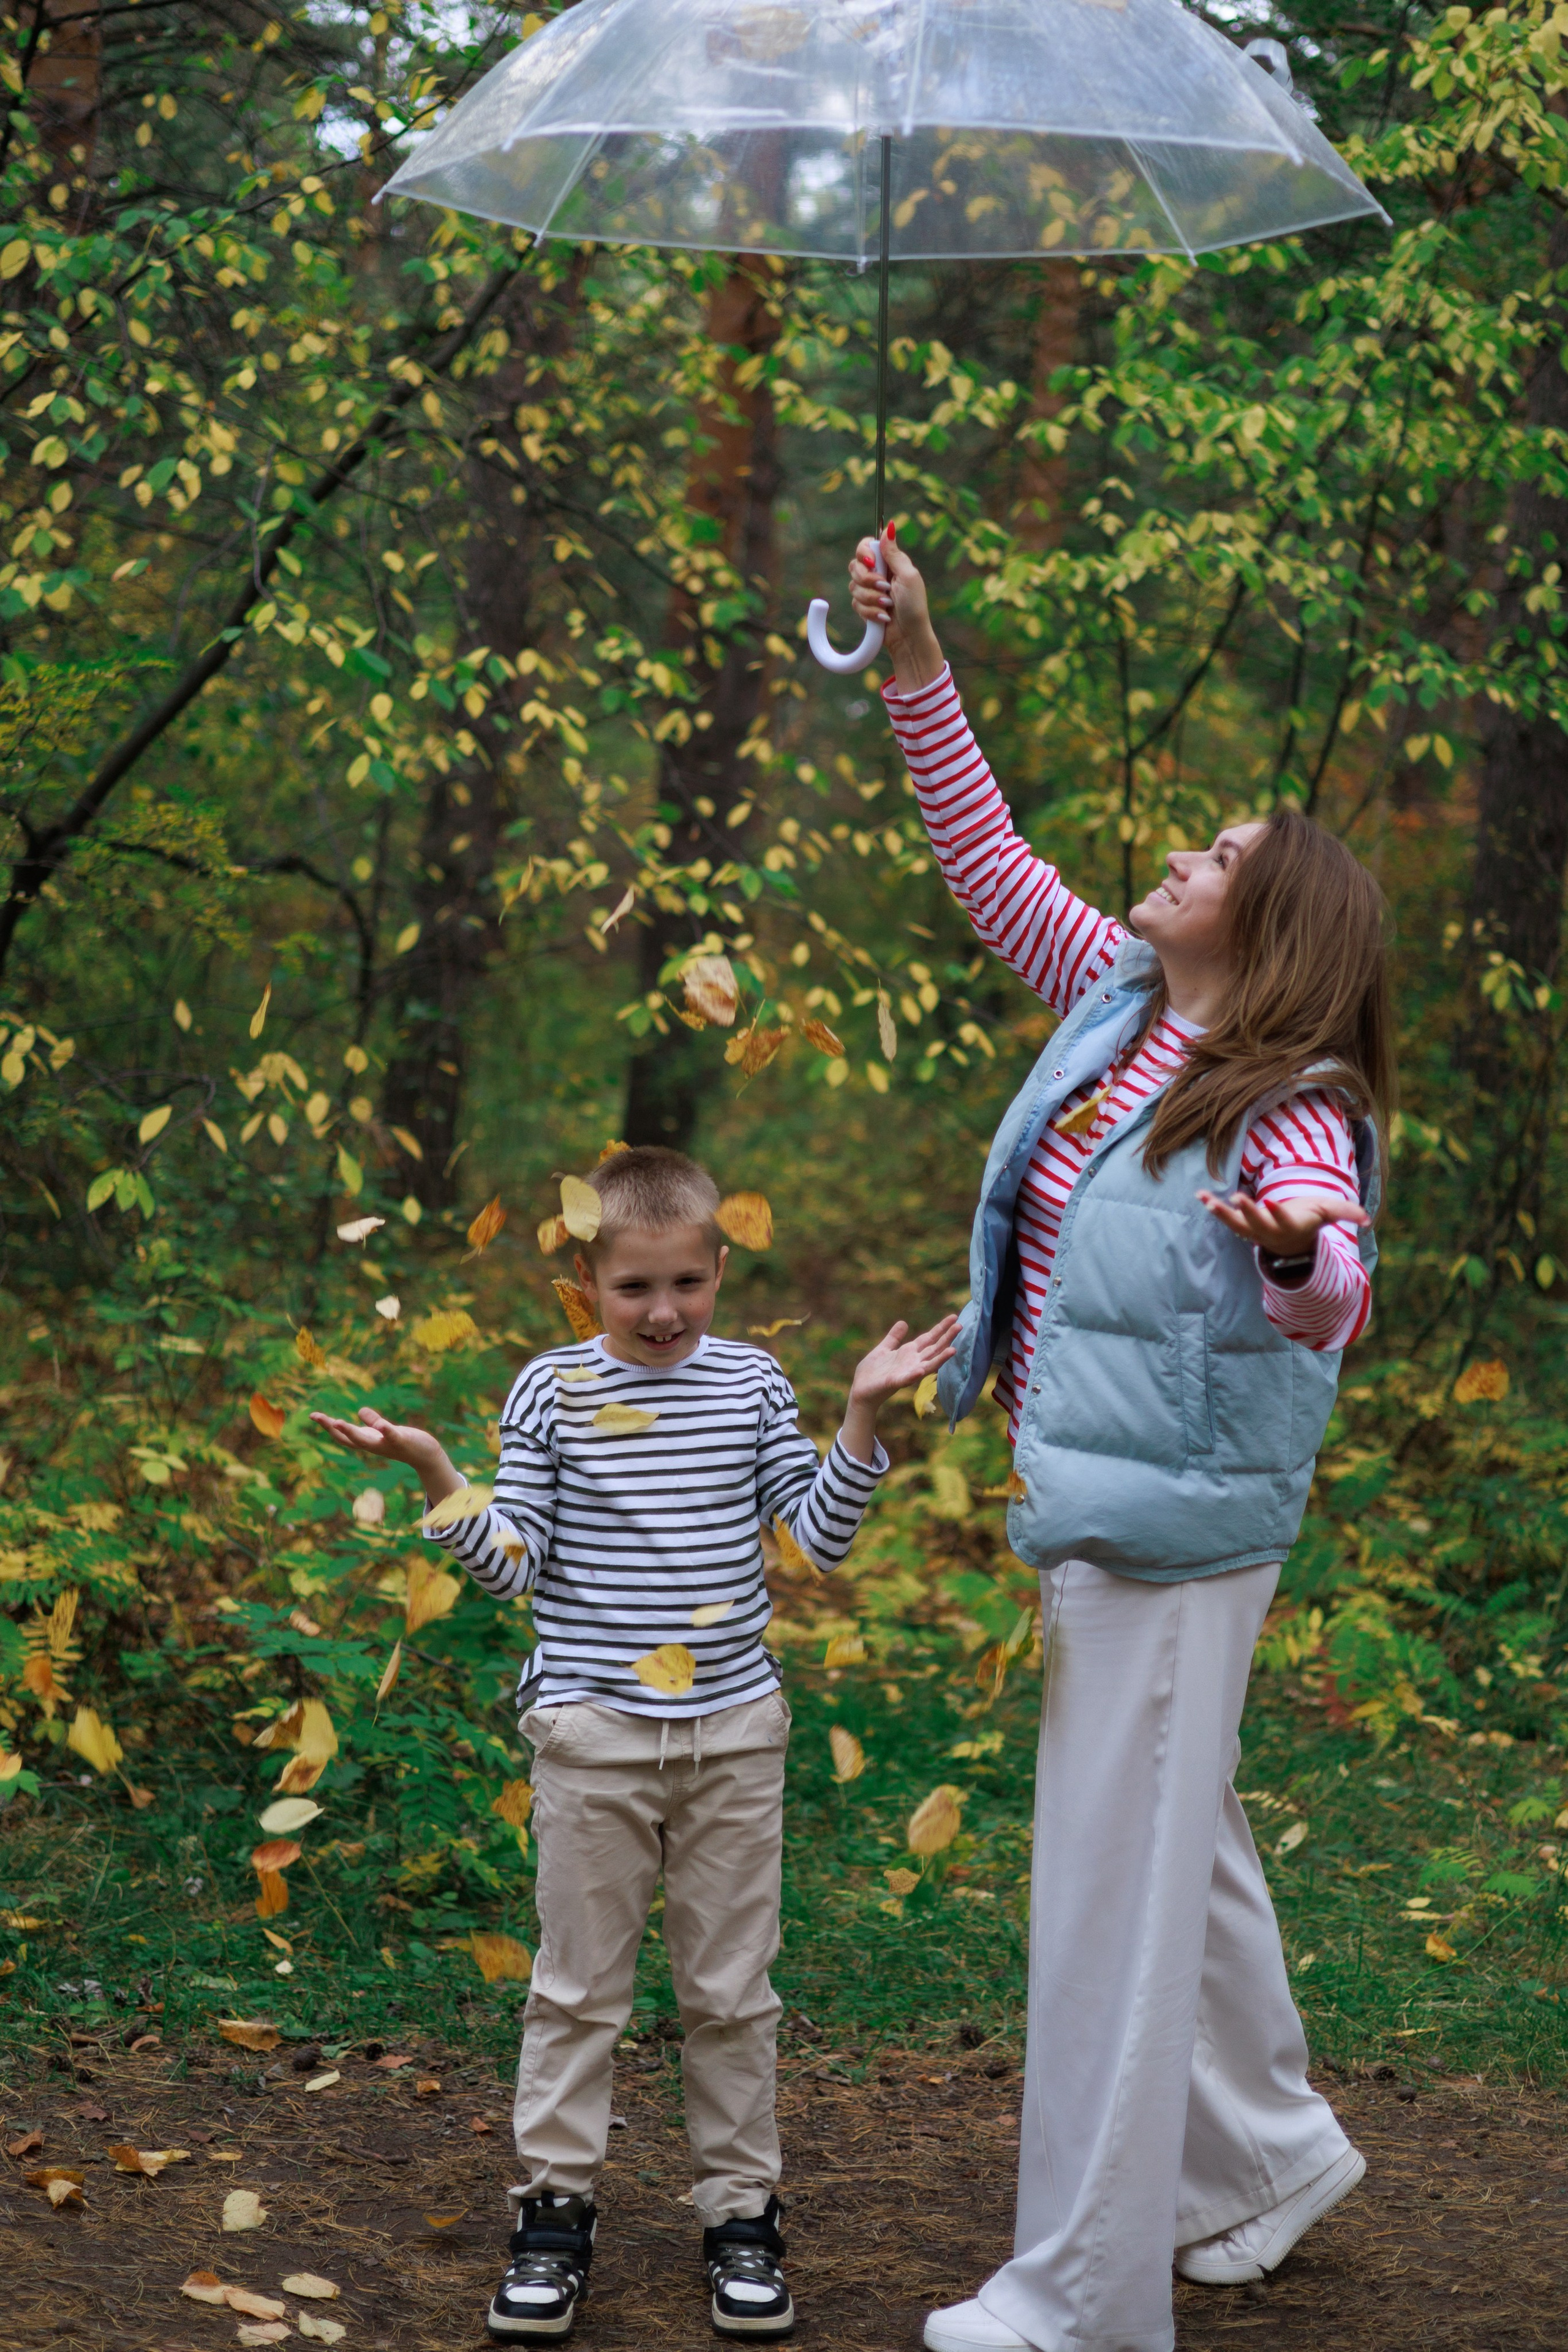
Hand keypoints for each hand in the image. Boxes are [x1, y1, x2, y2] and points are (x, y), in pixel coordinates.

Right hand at [309, 1405, 462, 1502]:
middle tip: (316, 1416)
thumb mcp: (385, 1430)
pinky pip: (392, 1436)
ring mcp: (386, 1444)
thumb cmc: (404, 1442)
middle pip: (347, 1439)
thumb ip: (373, 1422)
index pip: (343, 1435)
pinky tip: (380, 1424)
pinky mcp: (402, 1441)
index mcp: (368, 1440)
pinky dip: (385, 1430)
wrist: (425, 1455)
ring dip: (351, 1432)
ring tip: (337, 1421)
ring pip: (365, 1440)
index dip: (327, 1425)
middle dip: (331, 1428)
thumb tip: (360, 1411)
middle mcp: (373, 1445)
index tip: (313, 1415)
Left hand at [841, 1313, 961, 1463]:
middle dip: (946, 1338)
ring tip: (953, 1350)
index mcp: (909, 1352)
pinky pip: (906, 1378)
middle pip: (933, 1348)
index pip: (929, 1338)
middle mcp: (912, 1362)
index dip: (941, 1328)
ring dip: (940, 1358)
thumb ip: (894, 1337)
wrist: (861, 1390)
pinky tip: (921, 1370)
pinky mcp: (894, 1382)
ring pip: (927, 1364)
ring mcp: (906, 1373)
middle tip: (960, 1326)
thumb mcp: (883, 1349)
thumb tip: (903, 1322)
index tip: (954, 1317)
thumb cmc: (872, 1371)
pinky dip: (914, 1375)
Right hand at [849, 526, 944, 691]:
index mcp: (889, 562)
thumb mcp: (908, 575)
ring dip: (872, 599)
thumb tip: (889, 526)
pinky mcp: (865, 607)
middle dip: (868, 580)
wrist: (909, 636)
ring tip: (887, 606)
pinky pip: (855, 604)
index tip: (872, 563)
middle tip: (885, 589)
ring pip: (853, 587)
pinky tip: (883, 618)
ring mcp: (869, 591)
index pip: (865, 546)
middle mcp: (877, 574)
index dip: (864, 553)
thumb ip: (894, 553)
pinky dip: (870, 612)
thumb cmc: (914, 606)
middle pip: (855, 566)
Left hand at [1198, 1188, 1368, 1271]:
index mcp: (1291, 1226)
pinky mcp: (1242, 1226)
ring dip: (1223, 1213)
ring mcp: (1254, 1231)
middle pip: (1257, 1223)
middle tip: (1237, 1198)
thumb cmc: (1310, 1220)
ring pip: (1236, 1225)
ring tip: (1208, 1201)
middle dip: (1248, 1211)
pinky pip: (1225, 1218)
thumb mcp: (1327, 1215)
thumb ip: (1346, 1213)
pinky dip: (1213, 1207)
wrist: (1291, 1241)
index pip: (1285, 1221)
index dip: (1278, 1214)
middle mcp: (1270, 1231)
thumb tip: (1368, 1220)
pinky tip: (1199, 1195)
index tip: (1270, 1203)